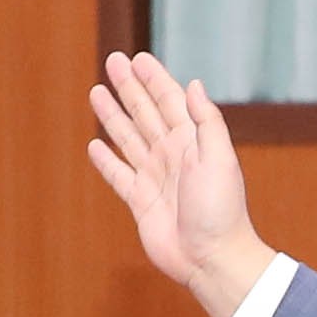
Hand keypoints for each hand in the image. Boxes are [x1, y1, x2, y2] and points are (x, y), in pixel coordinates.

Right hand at [85, 51, 277, 316]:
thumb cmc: (221, 211)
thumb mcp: (219, 159)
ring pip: (128, 138)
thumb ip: (206, 122)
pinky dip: (106, 161)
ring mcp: (155, 178)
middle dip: (129, 87)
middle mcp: (171, 155)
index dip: (154, 79)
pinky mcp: (141, 202)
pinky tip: (95, 145)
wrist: (211, 258)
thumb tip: (194, 85)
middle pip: (145, 113)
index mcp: (191, 142)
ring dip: (113, 116)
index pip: (169, 101)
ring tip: (96, 93)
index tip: (138, 58)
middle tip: (112, 62)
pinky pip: (119, 175)